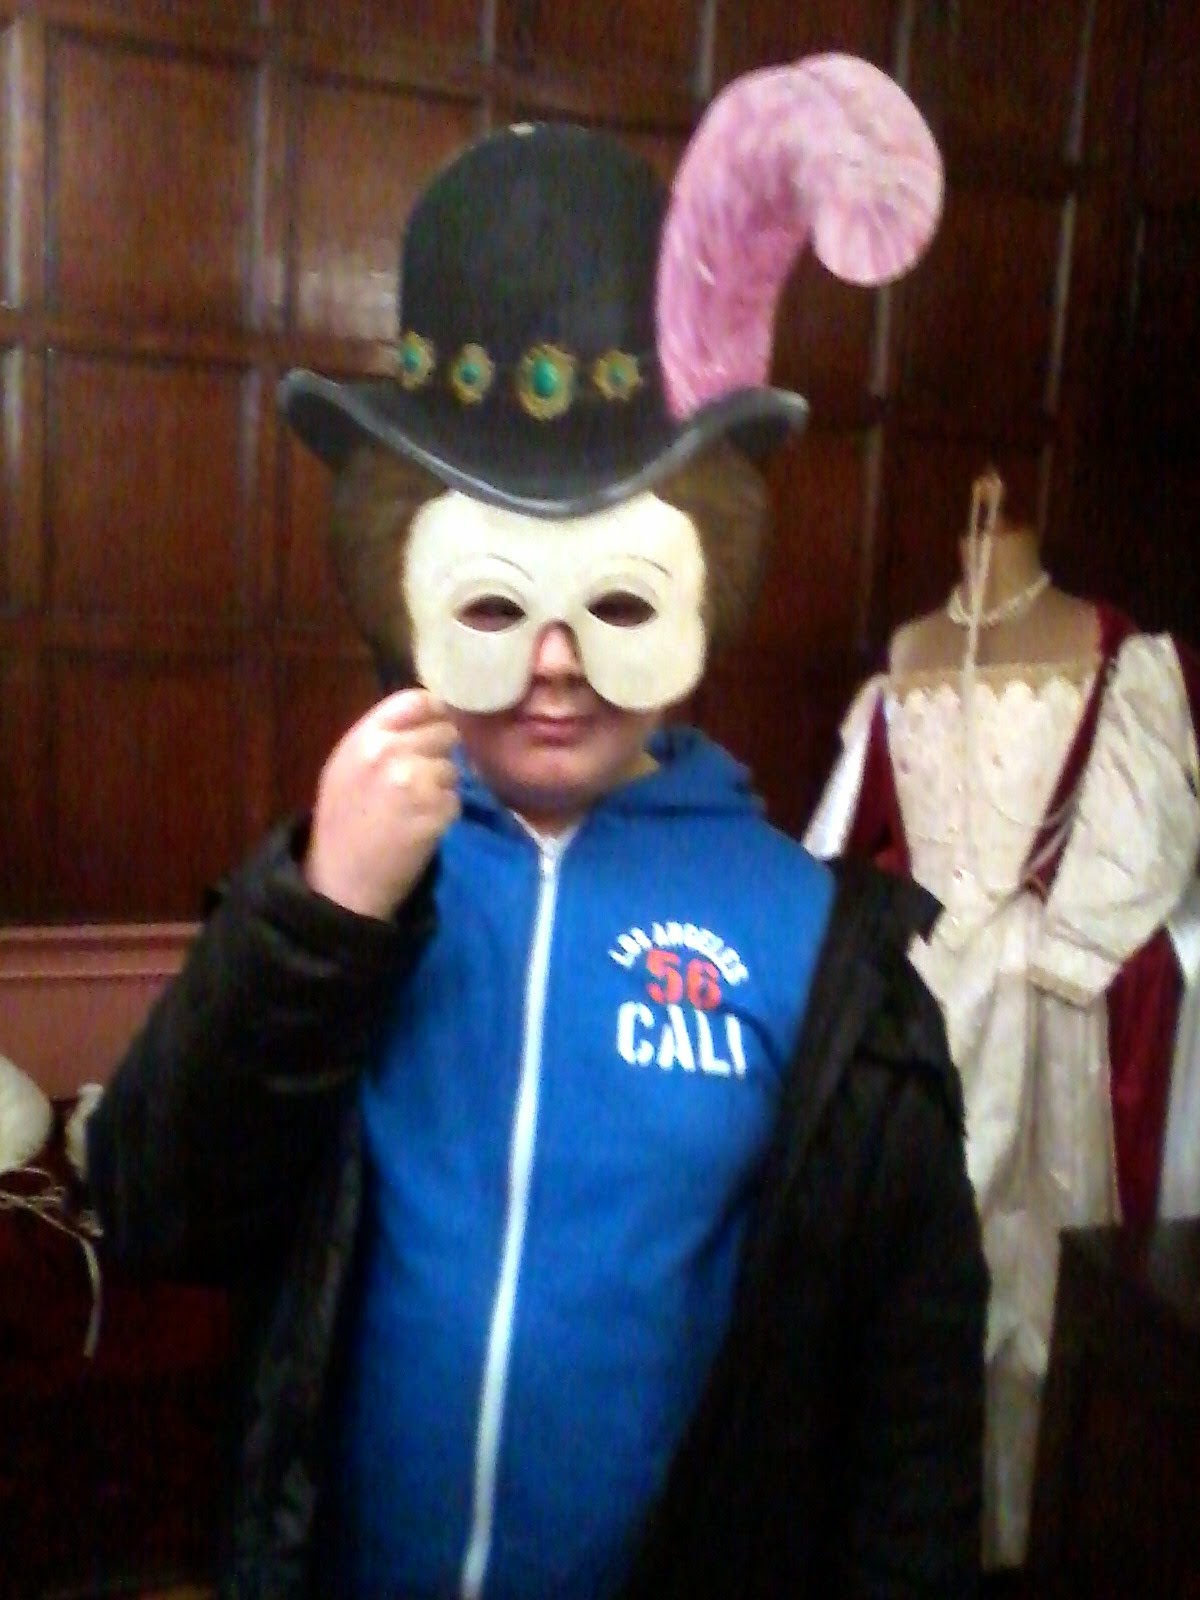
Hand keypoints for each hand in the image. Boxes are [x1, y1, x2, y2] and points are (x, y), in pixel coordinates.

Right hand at [304, 689, 459, 918]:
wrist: (340, 881)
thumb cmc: (342, 821)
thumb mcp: (347, 766)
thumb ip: (383, 737)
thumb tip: (428, 714)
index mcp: (365, 737)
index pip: (417, 700)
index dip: (434, 713)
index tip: (435, 727)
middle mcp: (390, 752)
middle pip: (445, 733)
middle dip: (439, 754)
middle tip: (420, 780)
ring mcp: (415, 782)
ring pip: (453, 769)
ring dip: (442, 787)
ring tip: (415, 808)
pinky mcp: (435, 812)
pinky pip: (456, 800)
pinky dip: (445, 814)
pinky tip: (420, 827)